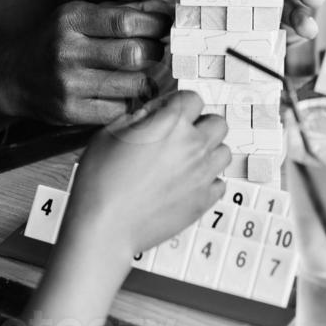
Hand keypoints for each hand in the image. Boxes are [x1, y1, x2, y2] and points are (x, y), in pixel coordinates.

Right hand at [0, 0, 173, 126]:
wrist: (11, 77)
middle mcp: (67, 51)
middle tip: (160, 51)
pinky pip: (118, 109)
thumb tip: (163, 11)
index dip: (156, 24)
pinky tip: (131, 94)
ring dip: (149, 79)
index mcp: (70, 20)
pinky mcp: (70, 111)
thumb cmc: (54, 41)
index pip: (126, 20)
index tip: (168, 26)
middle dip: (157, 51)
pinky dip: (132, 101)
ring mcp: (68, 84)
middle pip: (133, 53)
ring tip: (149, 74)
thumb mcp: (76, 16)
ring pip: (132, 84)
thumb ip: (117, 12)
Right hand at [62, 90, 230, 261]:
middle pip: (218, 123)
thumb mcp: (109, 135)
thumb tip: (151, 114)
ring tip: (186, 160)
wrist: (105, 227)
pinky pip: (219, 183)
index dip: (179, 103)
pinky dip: (207, 182)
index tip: (168, 112)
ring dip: (209, 152)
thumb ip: (136, 118)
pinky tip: (187, 184)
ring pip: (224, 153)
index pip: (193, 98)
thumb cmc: (100, 182)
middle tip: (182, 135)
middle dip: (201, 125)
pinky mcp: (203, 201)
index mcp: (171, 124)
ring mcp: (202, 175)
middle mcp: (193, 146)